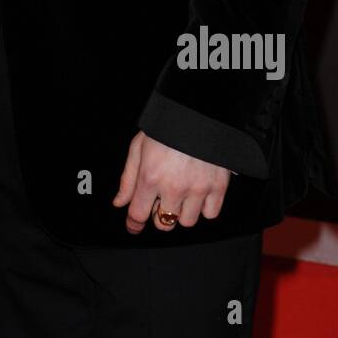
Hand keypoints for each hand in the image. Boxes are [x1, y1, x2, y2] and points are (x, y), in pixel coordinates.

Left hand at [112, 131, 230, 234]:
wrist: (199, 112)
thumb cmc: (165, 128)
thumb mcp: (138, 148)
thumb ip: (128, 179)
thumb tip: (119, 203)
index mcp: (150, 177)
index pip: (138, 214)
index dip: (134, 223)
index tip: (134, 225)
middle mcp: (174, 187)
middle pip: (164, 224)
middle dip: (159, 215)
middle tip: (162, 200)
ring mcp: (198, 189)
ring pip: (187, 222)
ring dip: (182, 212)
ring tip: (182, 194)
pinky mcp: (218, 187)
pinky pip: (210, 214)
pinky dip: (204, 208)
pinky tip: (199, 193)